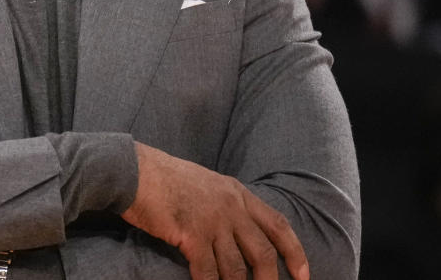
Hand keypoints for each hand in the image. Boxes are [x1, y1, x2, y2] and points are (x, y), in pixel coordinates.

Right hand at [121, 142, 308, 279]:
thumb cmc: (165, 179)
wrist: (136, 170)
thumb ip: (225, 204)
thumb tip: (236, 230)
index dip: (295, 252)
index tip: (304, 275)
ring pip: (237, 268)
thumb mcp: (207, 184)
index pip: (278, 224)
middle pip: (263, 252)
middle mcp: (231, 206)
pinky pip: (209, 273)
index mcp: (238, 193)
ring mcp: (212, 220)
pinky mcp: (192, 234)